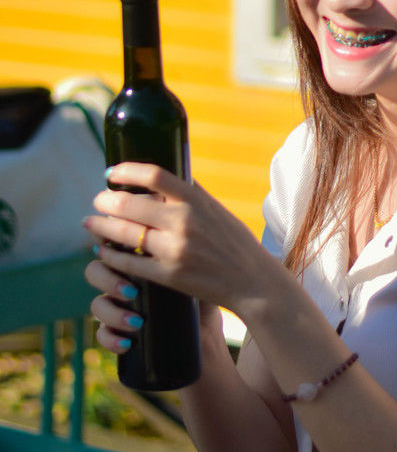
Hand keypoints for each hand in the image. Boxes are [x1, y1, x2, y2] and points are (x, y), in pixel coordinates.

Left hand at [84, 163, 269, 317]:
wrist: (251, 280)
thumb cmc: (234, 242)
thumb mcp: (215, 209)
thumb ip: (190, 193)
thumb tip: (161, 176)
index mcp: (196, 200)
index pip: (154, 175)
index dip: (127, 170)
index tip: (111, 172)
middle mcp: (184, 221)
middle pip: (130, 204)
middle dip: (105, 201)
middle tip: (98, 200)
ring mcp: (174, 249)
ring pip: (124, 234)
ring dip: (102, 227)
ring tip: (91, 223)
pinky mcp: (168, 275)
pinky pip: (129, 263)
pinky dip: (111, 255)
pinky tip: (103, 251)